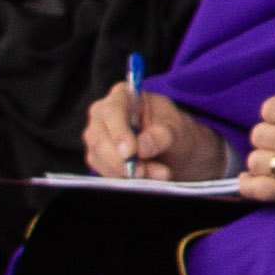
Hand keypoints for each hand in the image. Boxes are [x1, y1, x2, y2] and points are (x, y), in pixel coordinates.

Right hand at [83, 82, 234, 180]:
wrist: (172, 149)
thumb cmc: (172, 130)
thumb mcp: (176, 129)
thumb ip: (162, 135)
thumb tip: (143, 146)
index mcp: (123, 95)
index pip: (113, 110)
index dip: (119, 131)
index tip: (130, 152)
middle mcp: (103, 114)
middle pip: (98, 137)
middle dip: (119, 159)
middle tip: (142, 172)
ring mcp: (98, 136)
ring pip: (99, 157)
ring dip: (126, 172)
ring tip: (157, 174)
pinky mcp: (98, 157)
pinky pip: (104, 171)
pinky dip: (124, 179)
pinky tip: (148, 177)